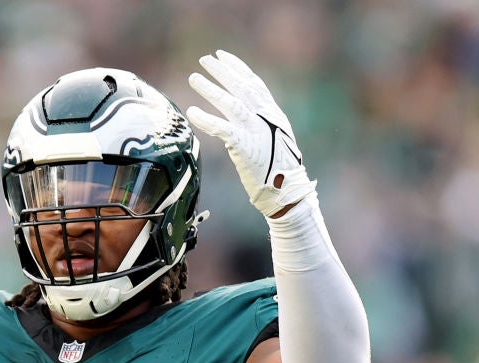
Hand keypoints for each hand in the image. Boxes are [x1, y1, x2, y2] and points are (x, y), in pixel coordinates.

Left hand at [187, 50, 314, 217]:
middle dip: (222, 71)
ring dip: (211, 89)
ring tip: (193, 77)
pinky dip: (206, 119)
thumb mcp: (271, 139)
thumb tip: (240, 115)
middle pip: (241, 87)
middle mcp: (265, 118)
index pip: (254, 83)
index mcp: (272, 114)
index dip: (238, 67)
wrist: (286, 191)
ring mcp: (256, 131)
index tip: (222, 55)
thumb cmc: (277, 169)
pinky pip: (222, 129)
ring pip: (231, 103)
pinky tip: (192, 111)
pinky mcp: (245, 146)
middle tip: (205, 59)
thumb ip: (258, 123)